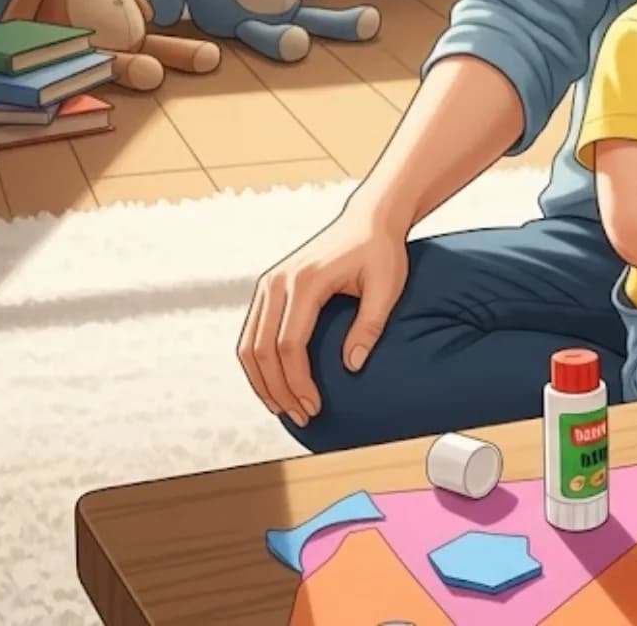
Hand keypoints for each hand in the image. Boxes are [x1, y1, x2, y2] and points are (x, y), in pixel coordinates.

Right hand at [237, 205, 408, 426]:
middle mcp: (277, 282)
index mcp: (304, 281)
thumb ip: (370, 325)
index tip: (315, 406)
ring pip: (248, 345)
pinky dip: (258, 364)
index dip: (298, 382)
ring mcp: (268, 284)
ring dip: (263, 381)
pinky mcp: (268, 289)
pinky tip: (275, 384)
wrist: (368, 219)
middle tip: (301, 416)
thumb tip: (352, 366)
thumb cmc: (381, 251)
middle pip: (262, 350)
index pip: (290, 345)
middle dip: (278, 389)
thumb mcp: (387, 287)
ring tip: (285, 408)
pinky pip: (252, 333)